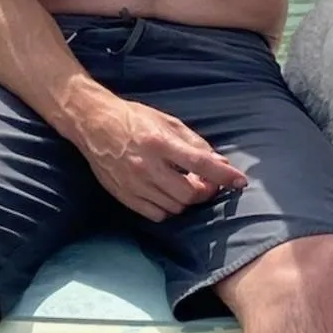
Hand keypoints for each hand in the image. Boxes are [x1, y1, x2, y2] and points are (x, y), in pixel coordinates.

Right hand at [77, 99, 247, 221]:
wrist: (93, 124)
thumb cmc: (134, 119)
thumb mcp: (168, 122)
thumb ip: (195, 143)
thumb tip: (220, 163)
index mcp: (160, 143)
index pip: (200, 164)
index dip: (223, 175)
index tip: (239, 181)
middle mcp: (147, 166)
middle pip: (189, 194)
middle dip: (205, 191)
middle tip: (206, 182)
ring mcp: (134, 184)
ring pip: (174, 207)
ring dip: (187, 200)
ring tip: (184, 184)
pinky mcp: (124, 196)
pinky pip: (155, 214)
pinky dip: (168, 208)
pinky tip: (167, 193)